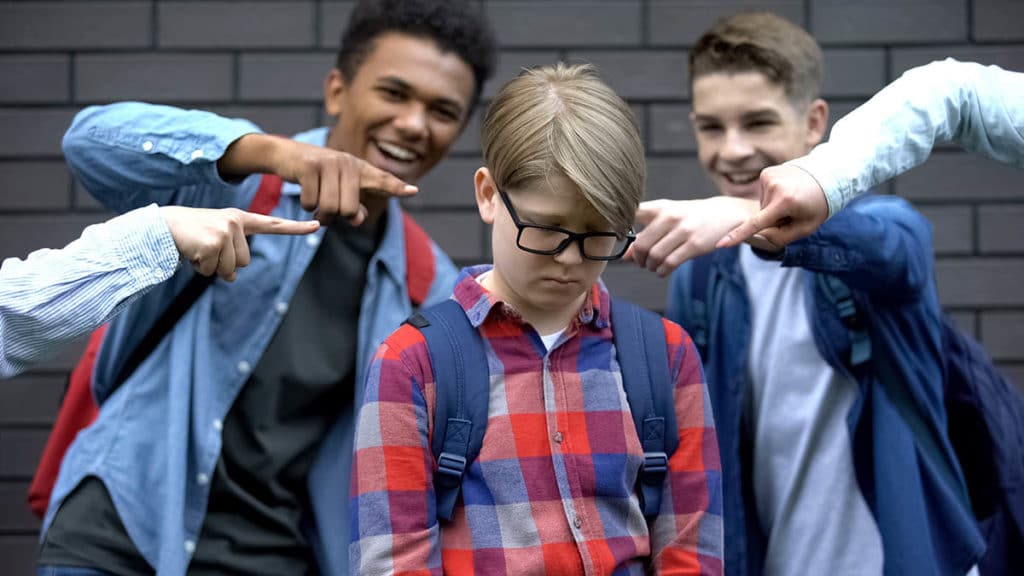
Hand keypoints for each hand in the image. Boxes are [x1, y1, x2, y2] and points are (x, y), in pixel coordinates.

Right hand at [161, 206, 319, 281]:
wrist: (162, 226)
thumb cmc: (191, 235)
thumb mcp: (217, 239)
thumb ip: (232, 254)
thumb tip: (233, 277)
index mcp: (240, 219)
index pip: (273, 224)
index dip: (296, 228)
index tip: (318, 226)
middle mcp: (235, 222)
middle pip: (243, 263)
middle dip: (223, 263)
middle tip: (206, 248)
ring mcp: (225, 231)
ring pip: (229, 270)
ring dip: (211, 266)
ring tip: (198, 249)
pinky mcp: (213, 242)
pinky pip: (212, 271)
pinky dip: (199, 268)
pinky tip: (191, 252)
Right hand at [219, 134, 416, 226]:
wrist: (287, 154)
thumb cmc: (319, 176)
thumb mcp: (339, 189)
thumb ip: (353, 206)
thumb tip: (358, 219)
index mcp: (359, 169)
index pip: (381, 180)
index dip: (396, 187)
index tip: (413, 191)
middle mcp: (348, 163)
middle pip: (349, 210)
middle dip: (337, 218)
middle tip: (328, 214)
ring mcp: (329, 163)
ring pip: (330, 208)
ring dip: (321, 216)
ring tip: (317, 208)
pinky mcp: (309, 166)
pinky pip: (311, 203)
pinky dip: (307, 207)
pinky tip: (306, 196)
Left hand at [625, 196, 758, 275]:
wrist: (725, 214)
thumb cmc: (689, 218)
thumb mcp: (667, 220)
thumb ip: (646, 235)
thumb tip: (625, 256)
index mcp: (660, 207)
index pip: (632, 213)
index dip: (619, 227)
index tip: (619, 239)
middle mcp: (670, 217)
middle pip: (642, 244)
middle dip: (639, 258)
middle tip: (642, 262)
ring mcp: (683, 231)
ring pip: (655, 256)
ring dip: (650, 266)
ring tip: (653, 266)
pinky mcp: (694, 245)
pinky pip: (670, 263)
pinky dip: (662, 271)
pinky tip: (663, 270)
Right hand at [717, 163, 828, 248]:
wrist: (827, 176)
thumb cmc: (817, 206)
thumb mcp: (805, 227)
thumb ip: (781, 237)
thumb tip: (759, 235)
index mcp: (785, 202)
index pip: (756, 223)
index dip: (737, 236)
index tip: (720, 243)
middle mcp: (774, 186)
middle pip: (763, 215)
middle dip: (775, 218)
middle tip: (795, 211)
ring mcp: (768, 176)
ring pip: (762, 205)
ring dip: (774, 207)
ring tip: (793, 199)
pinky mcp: (766, 172)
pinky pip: (764, 193)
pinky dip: (773, 196)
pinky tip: (788, 191)